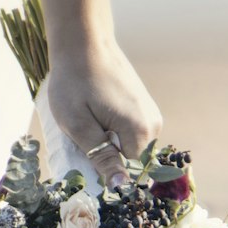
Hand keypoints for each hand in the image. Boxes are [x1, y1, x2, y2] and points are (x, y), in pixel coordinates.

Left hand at [45, 38, 163, 187]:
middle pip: (128, 158)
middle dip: (104, 151)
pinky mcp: (143, 105)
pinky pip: (127, 130)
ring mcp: (150, 113)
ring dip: (106, 138)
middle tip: (83, 128)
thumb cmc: (74, 81)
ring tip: (89, 116)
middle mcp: (153, 123)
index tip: (83, 147)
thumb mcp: (79, 125)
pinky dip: (110, 126)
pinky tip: (97, 109)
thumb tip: (121, 186)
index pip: (126, 170)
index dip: (102, 164)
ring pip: (126, 144)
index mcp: (140, 130)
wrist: (83, 42)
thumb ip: (101, 157)